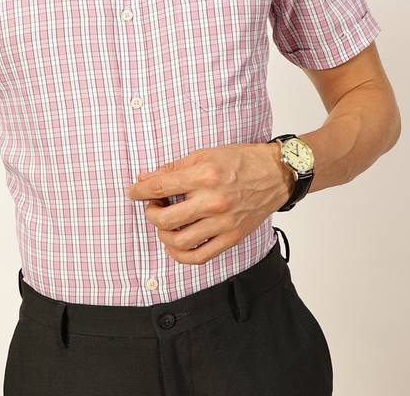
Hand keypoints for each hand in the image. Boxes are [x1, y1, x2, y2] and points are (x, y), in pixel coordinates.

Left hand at [124, 142, 295, 264]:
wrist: (276, 174)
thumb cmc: (241, 160)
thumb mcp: (205, 154)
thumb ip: (174, 168)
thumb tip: (146, 178)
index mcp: (205, 175)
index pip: (161, 186)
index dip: (140, 190)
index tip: (133, 192)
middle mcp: (213, 201)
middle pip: (165, 218)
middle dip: (150, 213)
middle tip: (152, 206)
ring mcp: (223, 222)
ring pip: (179, 241)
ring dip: (163, 233)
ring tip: (165, 222)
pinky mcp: (232, 237)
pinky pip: (200, 256)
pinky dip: (181, 255)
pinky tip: (175, 245)